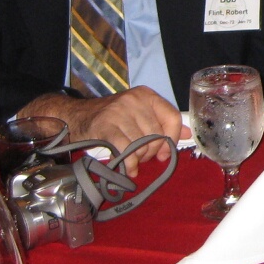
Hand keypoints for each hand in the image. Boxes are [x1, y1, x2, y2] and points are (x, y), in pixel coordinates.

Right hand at [18, 86, 185, 175]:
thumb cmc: (110, 118)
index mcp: (146, 95)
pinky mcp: (105, 126)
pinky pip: (126, 150)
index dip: (172, 139)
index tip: (165, 152)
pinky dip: (129, 164)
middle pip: (157, 134)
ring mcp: (119, 111)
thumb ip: (162, 123)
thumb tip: (189, 134)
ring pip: (142, 144)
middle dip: (151, 152)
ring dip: (139, 159)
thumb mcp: (138, 115)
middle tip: (141, 157)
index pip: (172, 117)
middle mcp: (134, 100)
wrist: (74, 116)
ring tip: (131, 160)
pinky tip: (127, 168)